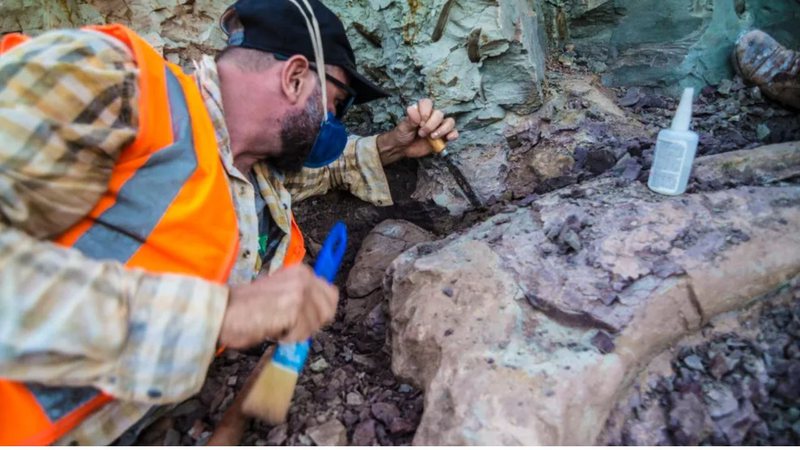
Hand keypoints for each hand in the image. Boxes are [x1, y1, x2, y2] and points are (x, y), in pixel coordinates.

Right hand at [218, 264, 338, 348]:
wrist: (224, 310)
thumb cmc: (247, 306)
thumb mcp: (281, 293)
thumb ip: (302, 298)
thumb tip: (318, 315)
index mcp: (302, 272)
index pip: (331, 295)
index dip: (320, 313)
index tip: (304, 320)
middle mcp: (304, 278)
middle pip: (328, 312)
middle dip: (311, 324)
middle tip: (290, 326)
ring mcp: (300, 292)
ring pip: (315, 324)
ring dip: (297, 332)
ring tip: (277, 325)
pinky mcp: (293, 307)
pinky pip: (302, 333)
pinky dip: (288, 338)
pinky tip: (274, 330)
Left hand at [376, 98, 458, 165]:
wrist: (403, 149)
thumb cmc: (402, 135)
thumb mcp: (403, 127)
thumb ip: (409, 119)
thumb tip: (412, 109)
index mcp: (421, 111)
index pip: (428, 103)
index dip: (425, 111)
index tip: (419, 122)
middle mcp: (432, 117)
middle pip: (439, 114)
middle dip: (431, 124)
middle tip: (421, 133)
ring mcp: (439, 127)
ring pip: (450, 122)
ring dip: (442, 129)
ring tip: (432, 137)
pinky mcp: (443, 137)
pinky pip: (454, 133)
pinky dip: (453, 135)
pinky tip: (447, 138)